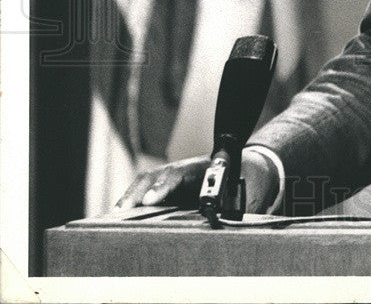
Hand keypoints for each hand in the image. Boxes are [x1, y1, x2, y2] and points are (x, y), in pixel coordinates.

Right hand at [113, 151, 278, 213]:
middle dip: (138, 192)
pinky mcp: (163, 182)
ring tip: (115, 215)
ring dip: (130, 196)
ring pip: (146, 180)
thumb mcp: (234, 195)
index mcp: (200, 171)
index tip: (151, 200)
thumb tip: (221, 225)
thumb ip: (226, 208)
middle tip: (123, 210)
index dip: (163, 188)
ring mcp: (170, 173)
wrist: (235, 166)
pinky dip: (130, 198)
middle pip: (156, 176)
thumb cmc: (233, 185)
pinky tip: (117, 213)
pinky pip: (143, 187)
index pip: (178, 176)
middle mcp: (181, 169)